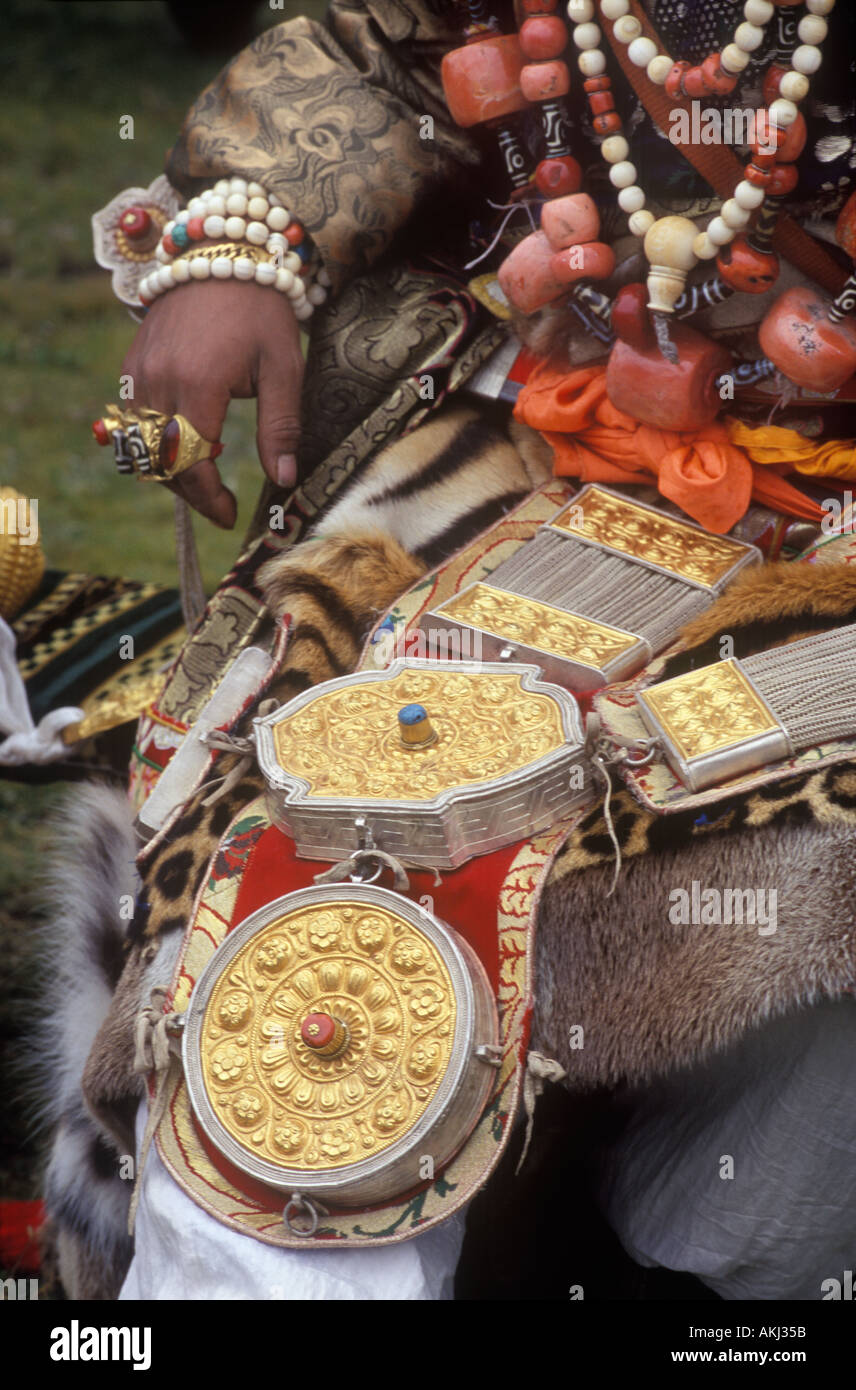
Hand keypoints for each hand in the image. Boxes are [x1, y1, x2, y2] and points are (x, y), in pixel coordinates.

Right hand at [120, 278, 304, 526]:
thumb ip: (281, 428)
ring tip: (208, 467)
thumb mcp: (283, 370)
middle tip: (220, 500)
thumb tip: (286, 480)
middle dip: (191, 490)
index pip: (191, 465)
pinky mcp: (132, 364)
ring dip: (172, 467)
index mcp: (199, 385)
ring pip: (144, 445)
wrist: (224, 255)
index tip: (229, 513)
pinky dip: (157, 439)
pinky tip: (190, 434)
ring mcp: (140, 372)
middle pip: (163, 462)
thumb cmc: (262, 311)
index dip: (209, 499)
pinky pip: (135, 419)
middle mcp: (160, 381)